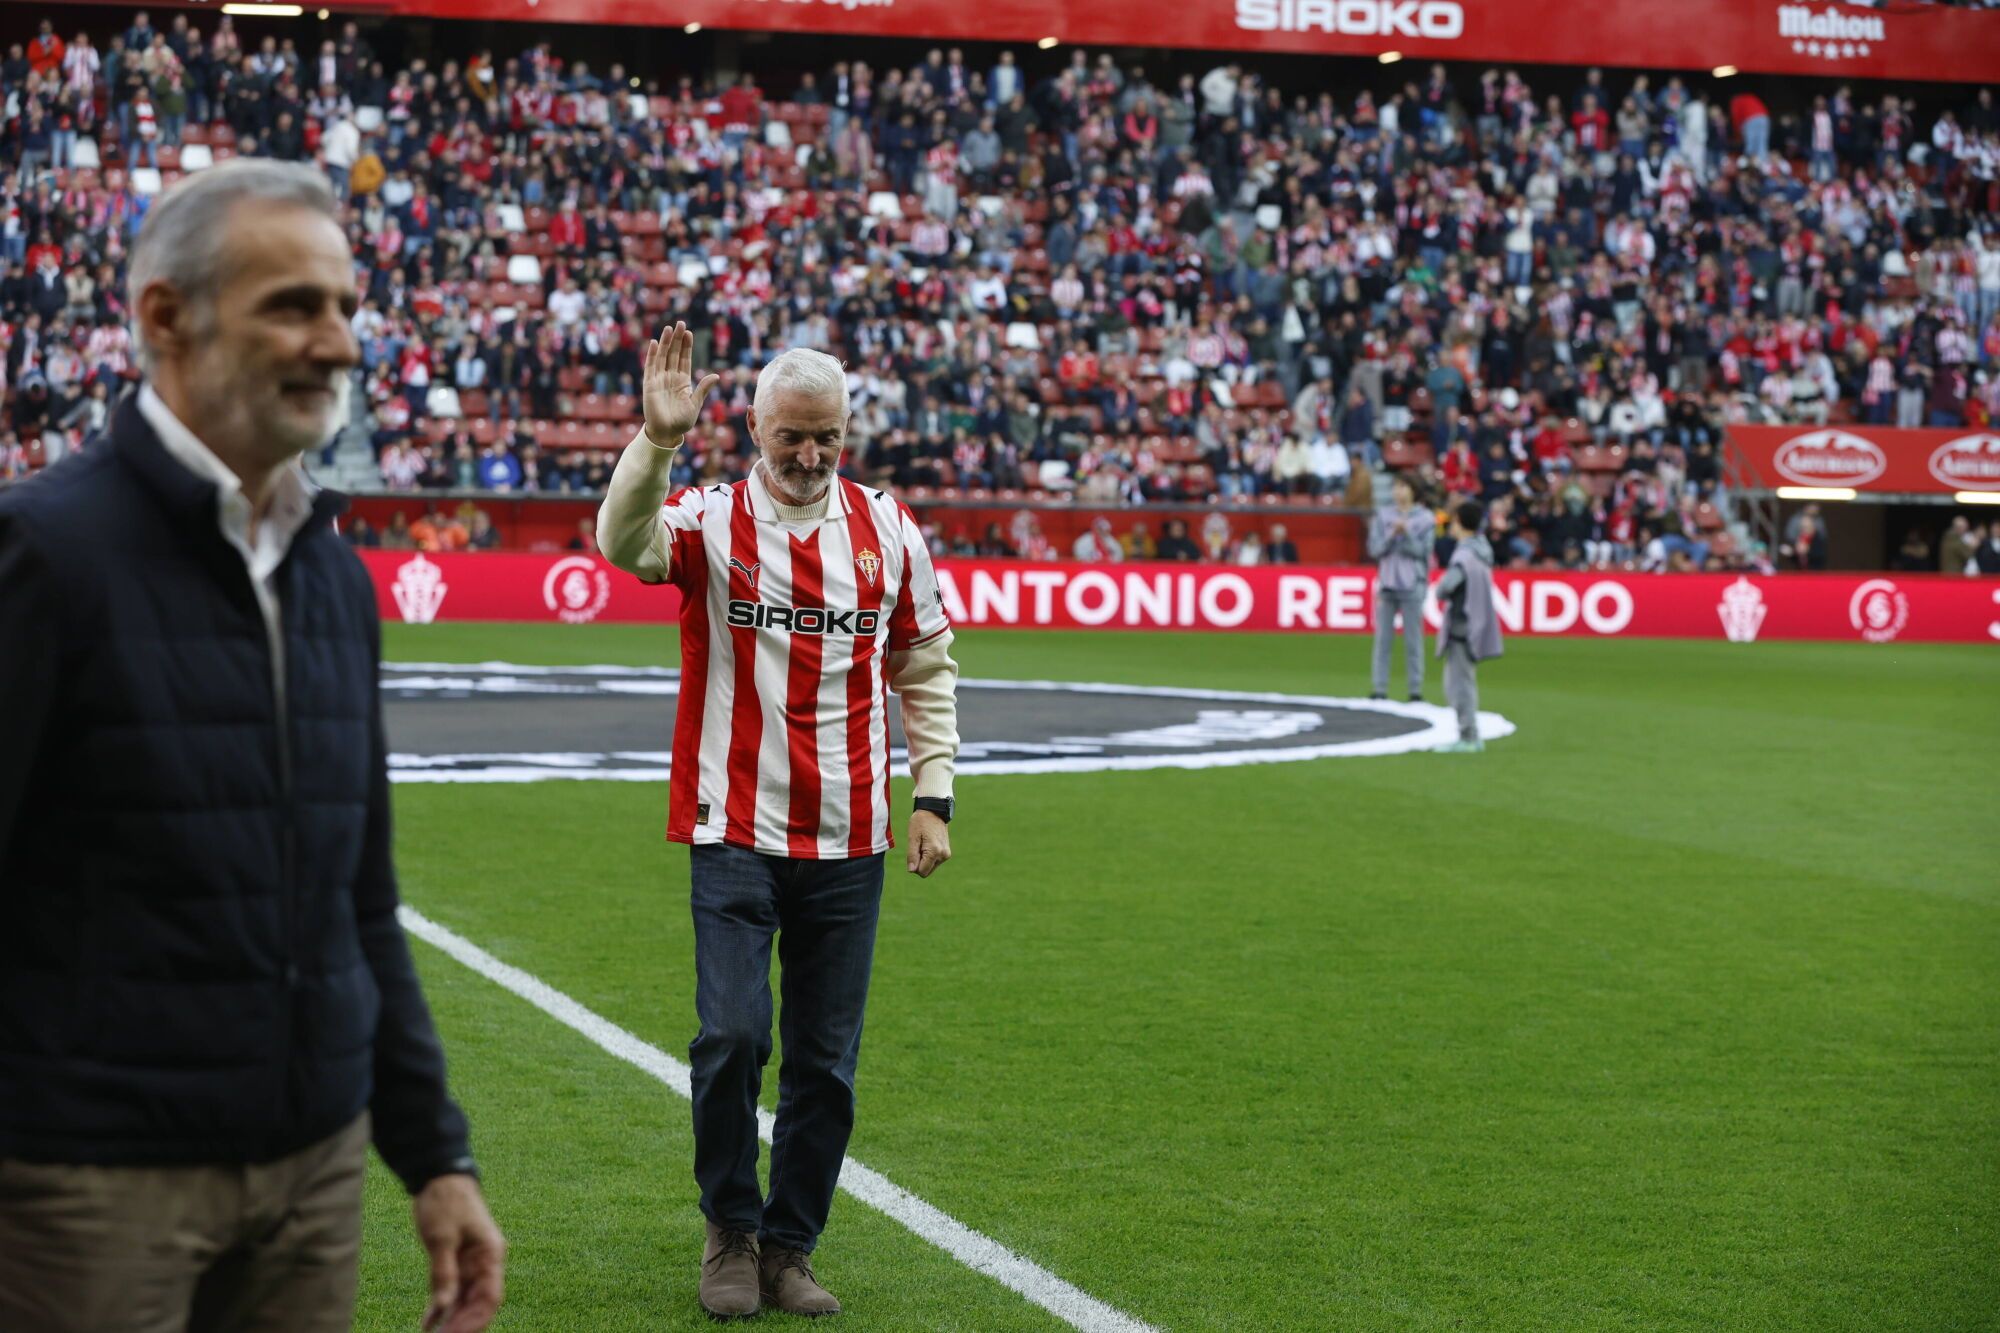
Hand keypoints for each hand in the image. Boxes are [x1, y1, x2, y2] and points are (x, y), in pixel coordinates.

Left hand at [413, 1173, 505, 1332]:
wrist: (439, 1177)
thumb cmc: (445, 1202)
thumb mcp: (441, 1238)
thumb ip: (444, 1273)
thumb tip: (444, 1307)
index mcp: (490, 1254)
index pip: (489, 1297)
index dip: (475, 1321)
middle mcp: (485, 1262)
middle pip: (479, 1303)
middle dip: (463, 1325)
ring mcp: (472, 1263)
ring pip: (466, 1300)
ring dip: (453, 1320)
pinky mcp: (457, 1261)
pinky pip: (453, 1290)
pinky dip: (441, 1307)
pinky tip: (429, 1324)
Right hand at [642, 320, 719, 447]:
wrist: (667, 433)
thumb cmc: (682, 421)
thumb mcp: (695, 403)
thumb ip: (703, 389)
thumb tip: (716, 375)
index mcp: (683, 382)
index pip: (684, 359)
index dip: (686, 346)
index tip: (689, 333)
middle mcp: (670, 378)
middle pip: (674, 354)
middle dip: (677, 339)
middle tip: (681, 323)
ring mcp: (659, 380)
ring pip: (663, 357)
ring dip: (666, 343)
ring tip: (669, 328)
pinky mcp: (650, 385)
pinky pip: (651, 367)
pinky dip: (653, 355)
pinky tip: (656, 343)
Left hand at [906, 810, 951, 877]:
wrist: (934, 811)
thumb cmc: (920, 822)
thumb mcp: (913, 837)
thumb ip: (912, 855)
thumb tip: (911, 870)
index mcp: (934, 851)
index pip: (922, 872)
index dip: (914, 865)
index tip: (914, 851)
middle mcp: (943, 855)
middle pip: (926, 871)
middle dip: (919, 863)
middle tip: (918, 847)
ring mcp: (946, 854)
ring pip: (930, 867)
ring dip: (924, 860)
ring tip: (924, 844)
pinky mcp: (947, 853)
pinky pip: (934, 862)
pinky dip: (929, 857)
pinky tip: (928, 844)